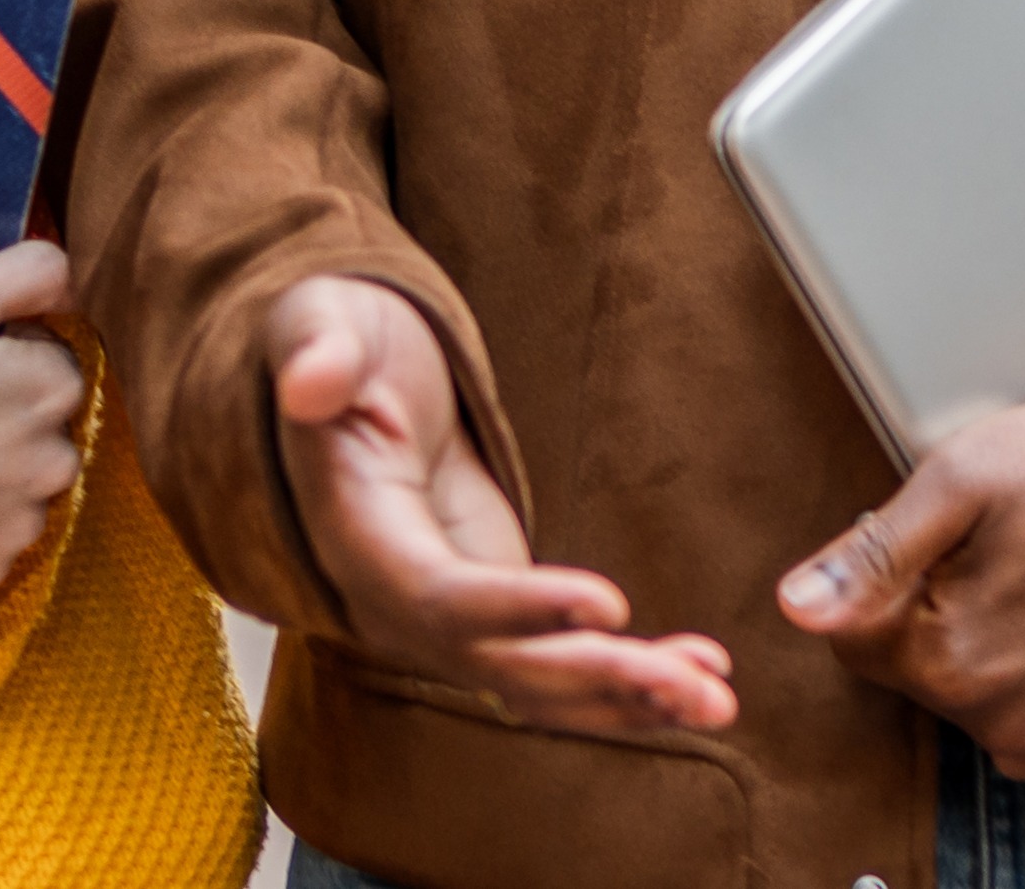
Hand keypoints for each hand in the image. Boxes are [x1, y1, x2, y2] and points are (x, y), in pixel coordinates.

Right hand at [265, 274, 737, 733]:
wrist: (349, 381)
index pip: (434, 594)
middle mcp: (398, 597)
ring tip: (715, 700)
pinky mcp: (494, 611)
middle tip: (695, 688)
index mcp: (356, 531)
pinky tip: (701, 673)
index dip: (517, 609)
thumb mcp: (319, 323)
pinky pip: (559, 663)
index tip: (609, 603)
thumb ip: (317, 351)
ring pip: (536, 683)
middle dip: (599, 679)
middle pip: (499, 664)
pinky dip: (629, 679)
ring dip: (627, 700)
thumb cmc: (339, 344)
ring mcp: (449, 615)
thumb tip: (310, 382)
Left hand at [777, 398, 1024, 782]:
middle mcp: (997, 718)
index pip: (853, 636)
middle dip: (940, 613)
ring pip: (969, 700)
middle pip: (912, 672)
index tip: (950, 542)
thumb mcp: (968, 476)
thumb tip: (798, 605)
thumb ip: (874, 551)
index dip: (891, 574)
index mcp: (948, 653)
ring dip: (991, 650)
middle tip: (1009, 552)